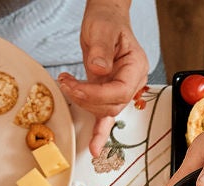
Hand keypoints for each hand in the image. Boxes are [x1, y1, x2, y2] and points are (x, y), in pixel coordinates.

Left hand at [58, 0, 148, 157]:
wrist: (106, 18)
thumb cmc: (107, 21)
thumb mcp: (102, 30)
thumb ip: (101, 50)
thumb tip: (99, 69)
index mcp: (136, 67)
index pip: (119, 91)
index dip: (96, 94)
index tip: (76, 86)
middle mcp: (132, 81)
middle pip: (112, 104)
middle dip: (86, 99)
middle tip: (67, 85)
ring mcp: (121, 88)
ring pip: (105, 111)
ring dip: (84, 104)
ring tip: (67, 85)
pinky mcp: (108, 92)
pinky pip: (106, 116)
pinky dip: (100, 133)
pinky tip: (94, 148)